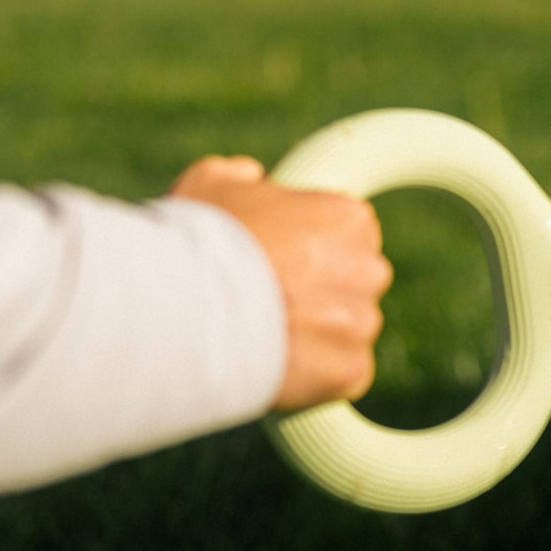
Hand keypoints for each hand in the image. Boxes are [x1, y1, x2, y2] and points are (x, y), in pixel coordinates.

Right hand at [171, 156, 392, 409]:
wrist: (184, 312)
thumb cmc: (197, 243)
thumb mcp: (210, 184)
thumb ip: (239, 175)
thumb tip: (249, 176)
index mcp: (348, 218)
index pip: (350, 231)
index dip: (314, 247)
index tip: (283, 260)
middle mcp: (367, 267)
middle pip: (356, 280)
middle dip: (324, 290)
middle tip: (273, 301)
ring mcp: (361, 322)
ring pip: (350, 329)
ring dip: (320, 335)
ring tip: (265, 338)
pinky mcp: (350, 370)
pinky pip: (344, 372)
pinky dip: (318, 375)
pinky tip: (276, 365)